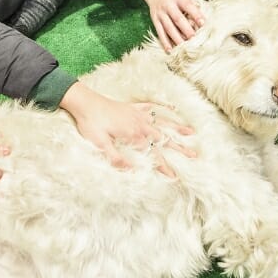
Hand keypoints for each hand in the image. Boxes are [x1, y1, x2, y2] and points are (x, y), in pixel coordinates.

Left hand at [58, 82, 195, 176]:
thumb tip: (132, 172)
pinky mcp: (132, 107)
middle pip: (164, 138)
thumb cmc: (90, 123)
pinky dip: (162, 108)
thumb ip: (116, 159)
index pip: (154, 154)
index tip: (175, 176)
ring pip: (162, 122)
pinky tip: (171, 108)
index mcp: (134, 135)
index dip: (164, 166)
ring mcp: (138, 114)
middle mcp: (140, 124)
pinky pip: (151, 107)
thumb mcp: (100, 144)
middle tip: (194, 155)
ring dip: (177, 128)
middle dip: (180, 147)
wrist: (83, 101)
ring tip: (192, 132)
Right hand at [132, 0, 203, 50]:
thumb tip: (205, 22)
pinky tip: (170, 50)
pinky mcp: (155, 21)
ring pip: (169, 28)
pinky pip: (160, 33)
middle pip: (177, 19)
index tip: (203, 24)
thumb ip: (194, 6)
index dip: (196, 14)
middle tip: (195, 39)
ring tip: (184, 48)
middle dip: (187, 30)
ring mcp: (160, 14)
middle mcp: (168, 5)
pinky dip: (165, 42)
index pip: (188, 6)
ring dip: (177, 39)